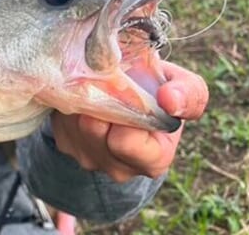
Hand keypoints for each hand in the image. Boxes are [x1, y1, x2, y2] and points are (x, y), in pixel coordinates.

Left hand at [50, 60, 208, 182]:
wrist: (129, 93)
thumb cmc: (158, 91)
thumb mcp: (183, 86)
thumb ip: (188, 93)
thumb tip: (170, 100)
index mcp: (154, 159)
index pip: (125, 143)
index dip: (123, 114)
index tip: (126, 89)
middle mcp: (118, 167)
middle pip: (93, 130)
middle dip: (99, 102)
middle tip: (106, 80)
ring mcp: (88, 159)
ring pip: (73, 122)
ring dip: (83, 99)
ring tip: (98, 86)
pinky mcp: (65, 145)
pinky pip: (60, 119)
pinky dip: (70, 103)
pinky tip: (86, 96)